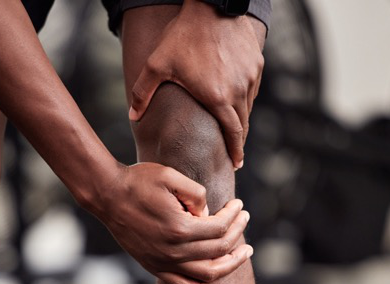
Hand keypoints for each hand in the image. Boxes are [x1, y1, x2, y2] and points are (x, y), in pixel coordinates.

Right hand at [95, 162, 252, 283]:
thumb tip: (209, 213)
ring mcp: (163, 262)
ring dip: (230, 264)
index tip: (238, 205)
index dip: (234, 216)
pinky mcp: (154, 267)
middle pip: (218, 249)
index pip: (220, 228)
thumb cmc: (138, 181)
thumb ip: (196, 193)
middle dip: (237, 234)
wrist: (107, 195)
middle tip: (245, 220)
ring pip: (207, 273)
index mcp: (179, 227)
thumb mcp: (170, 176)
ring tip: (244, 252)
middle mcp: (173, 250)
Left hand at [128, 0, 264, 168]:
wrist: (212, 5)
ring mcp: (250, 76)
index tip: (236, 162)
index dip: (236, 150)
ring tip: (234, 128)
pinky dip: (246, 98)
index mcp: (217, 98)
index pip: (233, 133)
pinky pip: (253, 88)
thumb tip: (132, 116)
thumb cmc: (183, 36)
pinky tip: (237, 100)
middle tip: (235, 153)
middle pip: (243, 124)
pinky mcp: (257, 63)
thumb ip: (144, 93)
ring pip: (249, 106)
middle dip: (239, 140)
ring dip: (242, 119)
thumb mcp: (157, 65)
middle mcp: (239, 90)